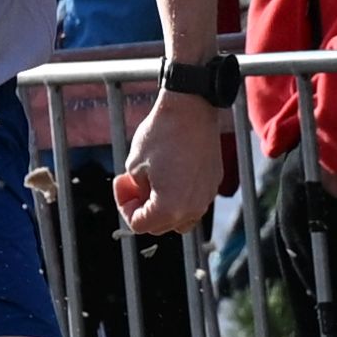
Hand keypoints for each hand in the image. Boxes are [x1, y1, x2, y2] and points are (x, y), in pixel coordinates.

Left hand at [113, 80, 231, 236]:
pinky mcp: (214, 184)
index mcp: (170, 207)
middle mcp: (193, 208)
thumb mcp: (134, 165)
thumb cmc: (159, 135)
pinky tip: (169, 174)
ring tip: (151, 181)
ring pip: (180, 219)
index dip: (124, 206)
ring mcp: (207, 197)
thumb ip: (137, 191)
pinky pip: (193, 202)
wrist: (191, 110)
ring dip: (162, 208)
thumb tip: (144, 199)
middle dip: (141, 208)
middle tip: (132, 182)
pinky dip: (178, 197)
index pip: (139, 224)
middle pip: (160, 226)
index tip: (122, 182)